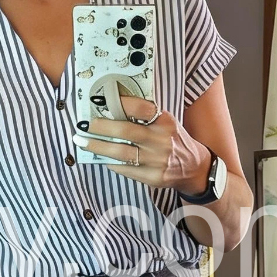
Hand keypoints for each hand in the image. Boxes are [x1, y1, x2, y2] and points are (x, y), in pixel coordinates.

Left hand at [75, 95, 211, 193]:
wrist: (194, 168)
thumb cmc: (173, 140)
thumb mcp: (165, 122)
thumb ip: (144, 116)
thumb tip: (111, 107)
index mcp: (165, 122)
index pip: (141, 108)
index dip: (119, 102)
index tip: (99, 99)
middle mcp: (162, 140)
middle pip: (126, 131)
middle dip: (102, 127)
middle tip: (85, 124)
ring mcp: (157, 160)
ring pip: (121, 152)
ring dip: (98, 146)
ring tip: (82, 140)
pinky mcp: (153, 177)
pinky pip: (125, 168)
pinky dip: (109, 161)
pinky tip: (99, 156)